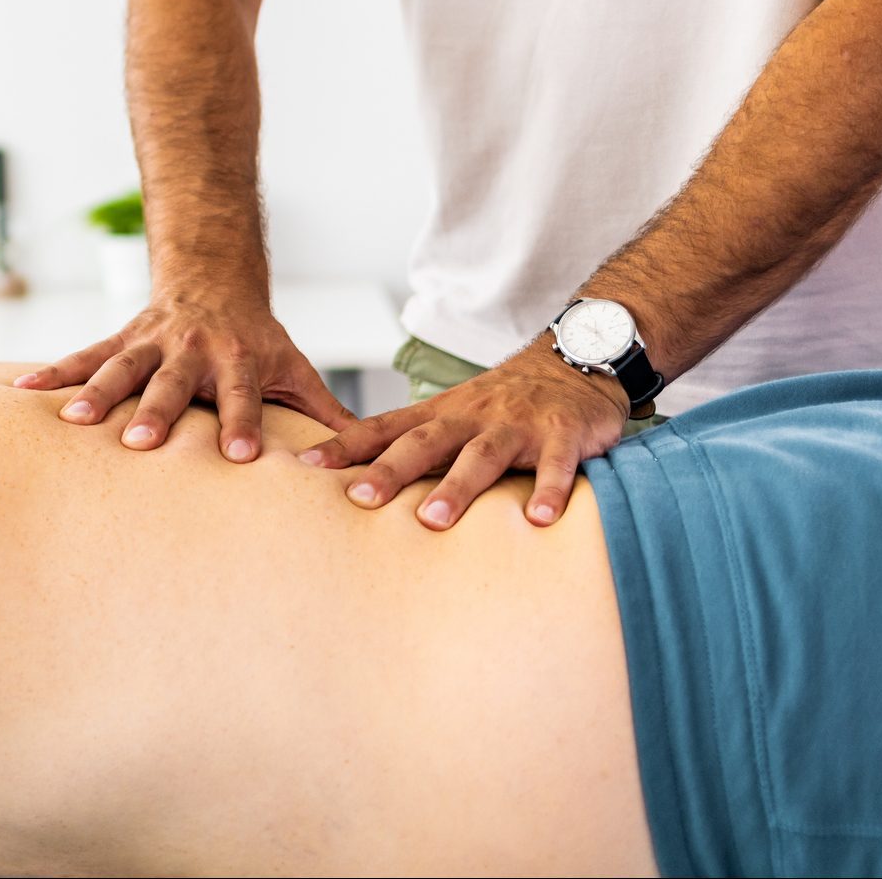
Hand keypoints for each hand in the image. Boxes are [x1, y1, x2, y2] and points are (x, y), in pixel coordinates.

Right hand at [13, 292, 353, 461]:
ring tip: (74, 420)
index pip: (241, 396)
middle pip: (173, 384)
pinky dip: (54, 374)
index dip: (242, 423)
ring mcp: (151, 344)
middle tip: (143, 443)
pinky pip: (84, 356)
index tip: (241, 457)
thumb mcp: (294, 368)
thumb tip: (370, 458)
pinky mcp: (121, 340)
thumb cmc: (258, 340)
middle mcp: (191, 351)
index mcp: (237, 361)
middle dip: (157, 411)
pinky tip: (22, 392)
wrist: (214, 280)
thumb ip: (326, 413)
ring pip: (121, 368)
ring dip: (97, 392)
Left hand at [300, 341, 628, 528]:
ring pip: (481, 454)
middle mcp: (472, 416)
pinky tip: (538, 520)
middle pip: (425, 441)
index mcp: (442, 413)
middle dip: (391, 470)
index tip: (306, 465)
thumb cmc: (504, 402)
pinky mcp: (562, 434)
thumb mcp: (456, 415)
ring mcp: (517, 424)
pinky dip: (548, 489)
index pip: (385, 428)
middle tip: (359, 499)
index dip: (346, 446)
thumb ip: (417, 445)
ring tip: (433, 520)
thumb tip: (358, 482)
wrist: (575, 361)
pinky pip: (555, 463)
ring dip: (457, 487)